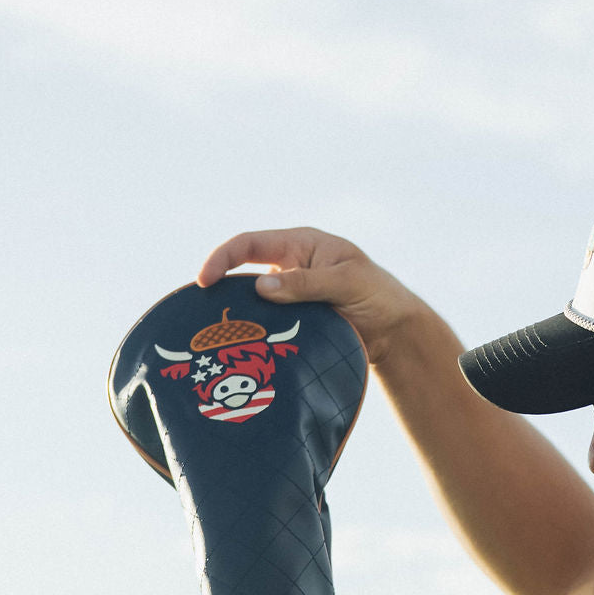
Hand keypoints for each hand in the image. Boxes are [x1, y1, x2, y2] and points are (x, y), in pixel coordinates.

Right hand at [198, 226, 419, 365]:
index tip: (204, 280)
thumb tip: (261, 286)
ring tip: (216, 338)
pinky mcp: (291, 320)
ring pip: (251, 303)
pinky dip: (251, 334)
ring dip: (236, 318)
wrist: (394, 331)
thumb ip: (305, 283)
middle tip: (200, 315)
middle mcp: (288, 266)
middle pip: (242, 273)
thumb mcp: (345, 282)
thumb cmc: (377, 296)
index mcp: (299, 245)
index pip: (249, 243)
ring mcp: (288, 295)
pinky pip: (264, 324)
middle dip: (220, 290)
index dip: (222, 258)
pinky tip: (241, 351)